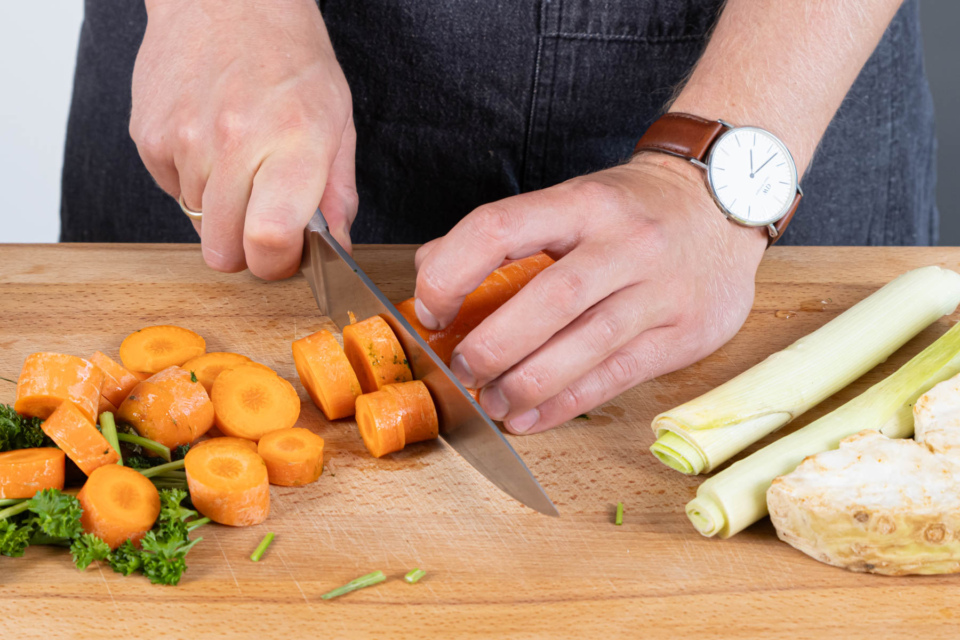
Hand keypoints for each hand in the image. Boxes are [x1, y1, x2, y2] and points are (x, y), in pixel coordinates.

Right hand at [131, 0, 356, 278]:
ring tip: (240, 160)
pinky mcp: (149, 137)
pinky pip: (172, 191)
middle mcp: (234, 143)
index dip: (277, 264)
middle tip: (264, 220)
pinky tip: (212, 142)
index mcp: (292, 142)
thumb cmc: (291, 57)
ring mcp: (184, 140)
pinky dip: (193, 181)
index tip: (286, 255)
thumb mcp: (338, 122)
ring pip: (198, 223)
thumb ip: (338, 194)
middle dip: (247, 249)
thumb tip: (336, 250)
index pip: (268, 240)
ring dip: (221, 209)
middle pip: (224, 251)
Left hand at [413, 154, 766, 433]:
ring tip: (491, 402)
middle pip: (549, 299)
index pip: (500, 229)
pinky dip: (565, 404)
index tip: (431, 308)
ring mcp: (659, 290)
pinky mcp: (682, 334)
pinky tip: (530, 418)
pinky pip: (615, 377)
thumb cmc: (633, 208)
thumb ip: (504, 234)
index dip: (452, 273)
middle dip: (493, 345)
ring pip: (585, 345)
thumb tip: (431, 269)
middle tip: (461, 368)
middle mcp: (624, 242)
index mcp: (582, 203)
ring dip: (526, 384)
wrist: (724, 204)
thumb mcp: (572, 199)